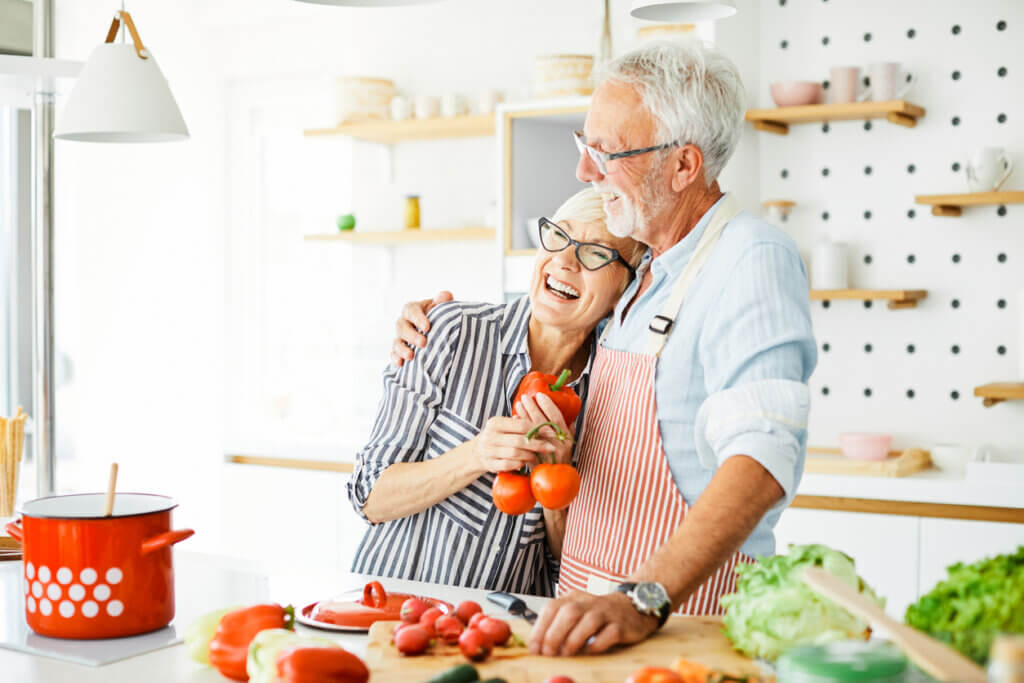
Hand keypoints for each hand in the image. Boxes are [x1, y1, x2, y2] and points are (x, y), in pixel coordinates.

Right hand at [391, 291, 453, 366]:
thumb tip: (446, 296)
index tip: (427, 327)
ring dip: (402, 349)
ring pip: (396, 341)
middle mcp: (404, 322)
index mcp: (412, 309)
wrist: (436, 331)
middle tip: (423, 343)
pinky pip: (393, 354)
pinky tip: (400, 364)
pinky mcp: (398, 350)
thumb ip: (442, 302)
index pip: (411, 310)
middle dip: (411, 335)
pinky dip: (395, 358)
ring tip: (411, 356)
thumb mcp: (441, 307)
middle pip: (402, 326)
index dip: (418, 318)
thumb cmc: (438, 317)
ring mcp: (400, 337)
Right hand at [471, 416, 555, 474]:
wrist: (477, 452)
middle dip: (538, 444)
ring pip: (515, 453)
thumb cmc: (498, 436)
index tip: (551, 433)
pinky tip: (525, 462)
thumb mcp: (505, 426)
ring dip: (530, 455)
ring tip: (538, 455)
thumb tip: (547, 424)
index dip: (538, 429)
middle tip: (551, 447)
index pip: (521, 425)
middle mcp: (490, 436)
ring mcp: (488, 451)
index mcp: (495, 423)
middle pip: (519, 440)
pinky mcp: (489, 464)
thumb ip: (522, 423)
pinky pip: (508, 465)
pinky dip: (519, 464)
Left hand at [515, 393, 573, 464]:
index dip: (548, 405)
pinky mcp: (537, 461)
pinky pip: (527, 443)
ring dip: (525, 417)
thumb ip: (566, 430)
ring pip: (534, 432)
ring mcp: (548, 453)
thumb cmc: (560, 461)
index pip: (558, 418)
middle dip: (533, 408)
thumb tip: (563, 412)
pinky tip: (515, 422)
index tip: (539, 395)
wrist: (557, 485)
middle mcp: (559, 445)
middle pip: (544, 422)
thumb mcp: (567, 445)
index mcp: (567, 438)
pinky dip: (521, 431)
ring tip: (518, 406)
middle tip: (524, 397)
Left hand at [528, 591, 657, 655]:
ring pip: (588, 621)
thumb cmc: (599, 613)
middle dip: (554, 635)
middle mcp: (589, 602)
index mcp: (573, 598)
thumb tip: (539, 645)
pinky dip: (596, 645)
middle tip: (548, 653)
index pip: (552, 608)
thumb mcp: (576, 612)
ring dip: (573, 640)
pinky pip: (609, 634)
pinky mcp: (621, 625)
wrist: (632, 606)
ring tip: (566, 654)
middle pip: (568, 613)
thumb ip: (559, 624)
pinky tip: (588, 652)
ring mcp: (606, 612)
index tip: (534, 647)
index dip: (540, 628)